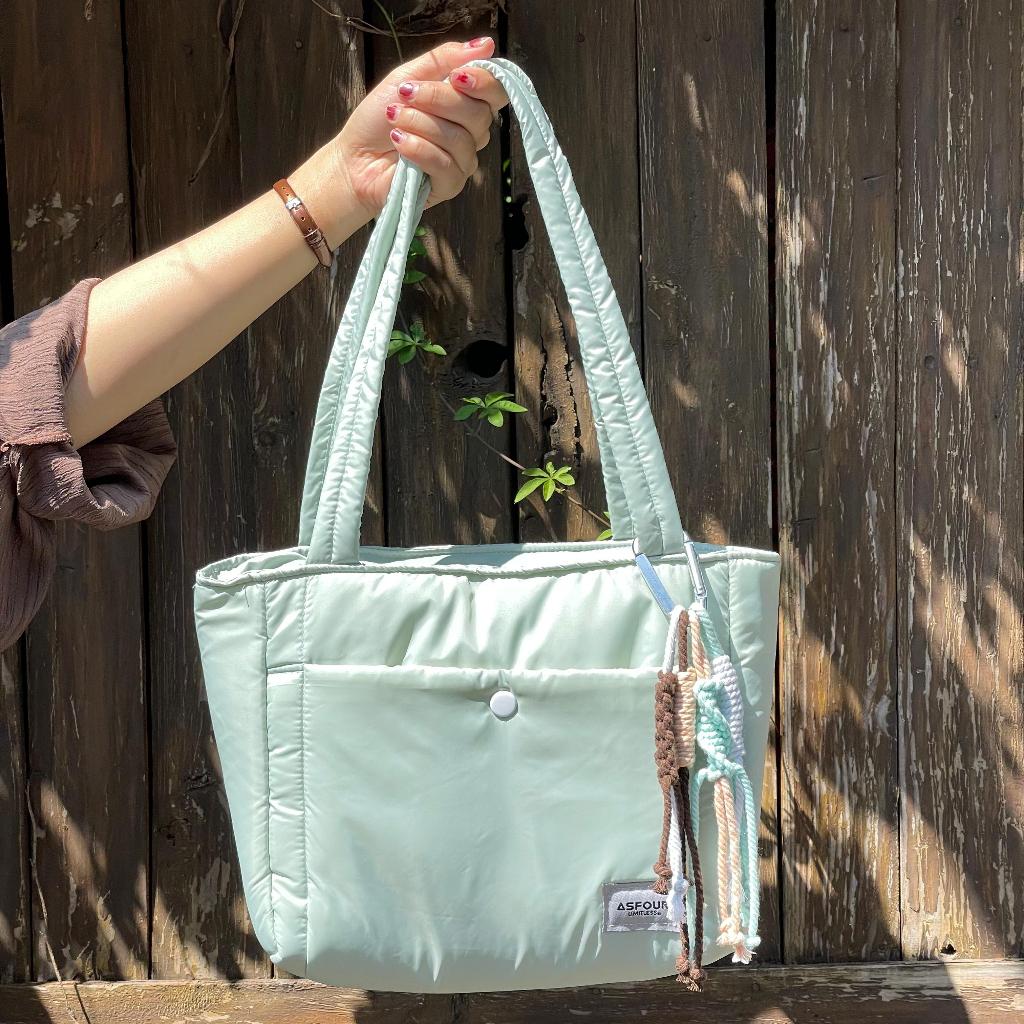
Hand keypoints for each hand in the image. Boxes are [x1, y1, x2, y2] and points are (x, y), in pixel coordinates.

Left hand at [291, 38, 507, 244]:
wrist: (354, 158)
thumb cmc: (378, 120)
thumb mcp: (407, 77)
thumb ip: (444, 60)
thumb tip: (485, 45)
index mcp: (465, 105)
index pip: (495, 93)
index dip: (483, 82)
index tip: (456, 76)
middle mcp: (470, 134)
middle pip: (477, 113)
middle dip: (438, 99)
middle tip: (405, 94)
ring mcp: (462, 162)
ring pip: (459, 139)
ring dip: (421, 124)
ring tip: (395, 119)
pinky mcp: (449, 185)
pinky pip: (446, 164)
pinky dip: (418, 149)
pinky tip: (399, 142)